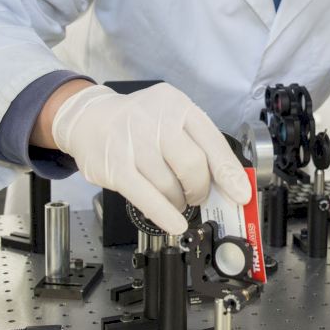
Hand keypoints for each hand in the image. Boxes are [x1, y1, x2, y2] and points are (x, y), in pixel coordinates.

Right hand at [51, 83, 250, 234]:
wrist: (88, 119)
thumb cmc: (138, 123)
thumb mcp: (171, 120)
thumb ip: (198, 145)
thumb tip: (229, 184)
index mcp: (177, 106)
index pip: (212, 141)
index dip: (229, 173)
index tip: (241, 194)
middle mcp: (156, 120)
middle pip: (193, 165)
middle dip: (200, 189)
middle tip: (197, 196)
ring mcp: (133, 142)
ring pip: (170, 185)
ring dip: (178, 201)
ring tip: (176, 200)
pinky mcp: (115, 167)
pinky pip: (147, 197)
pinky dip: (165, 214)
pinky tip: (174, 222)